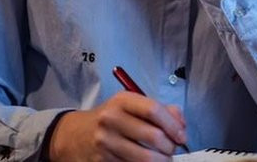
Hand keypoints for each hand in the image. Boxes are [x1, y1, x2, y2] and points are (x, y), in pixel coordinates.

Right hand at [47, 91, 186, 160]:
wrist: (75, 135)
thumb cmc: (112, 117)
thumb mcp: (132, 105)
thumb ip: (161, 110)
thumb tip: (181, 125)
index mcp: (123, 101)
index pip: (153, 110)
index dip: (173, 125)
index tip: (182, 135)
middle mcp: (111, 119)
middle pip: (152, 136)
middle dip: (170, 146)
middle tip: (173, 149)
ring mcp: (105, 141)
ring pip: (144, 157)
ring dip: (161, 161)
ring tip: (164, 158)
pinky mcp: (102, 160)